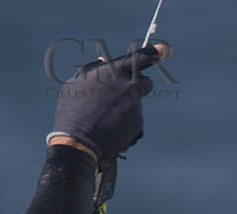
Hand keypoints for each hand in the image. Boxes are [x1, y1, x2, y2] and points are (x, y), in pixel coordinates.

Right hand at [49, 43, 170, 161]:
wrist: (78, 141)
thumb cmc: (72, 111)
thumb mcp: (76, 84)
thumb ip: (92, 70)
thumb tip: (103, 61)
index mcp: (111, 71)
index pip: (137, 58)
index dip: (152, 53)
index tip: (164, 50)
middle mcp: (126, 85)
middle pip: (146, 82)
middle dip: (139, 88)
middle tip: (126, 97)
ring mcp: (134, 103)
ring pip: (137, 105)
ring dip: (128, 110)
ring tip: (108, 120)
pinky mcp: (138, 121)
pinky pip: (136, 122)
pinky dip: (128, 127)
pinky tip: (112, 131)